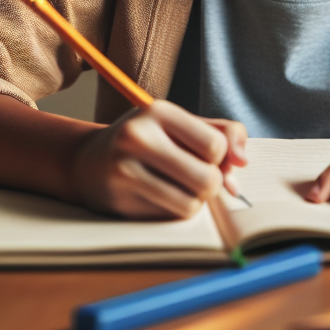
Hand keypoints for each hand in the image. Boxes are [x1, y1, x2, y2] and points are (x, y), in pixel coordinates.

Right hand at [69, 100, 246, 219]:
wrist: (87, 161)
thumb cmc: (146, 141)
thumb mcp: (179, 126)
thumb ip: (222, 134)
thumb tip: (242, 163)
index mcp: (158, 111)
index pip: (215, 146)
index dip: (220, 158)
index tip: (205, 157)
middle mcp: (138, 137)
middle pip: (207, 179)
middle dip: (211, 185)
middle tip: (196, 179)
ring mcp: (124, 171)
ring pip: (191, 205)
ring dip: (193, 203)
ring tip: (177, 189)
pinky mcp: (118, 201)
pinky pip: (169, 218)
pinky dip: (171, 212)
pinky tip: (154, 198)